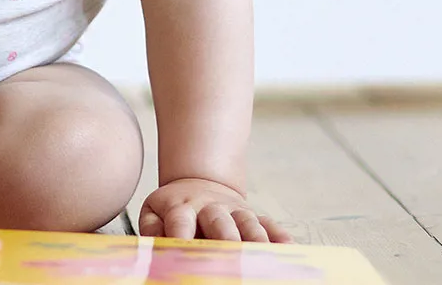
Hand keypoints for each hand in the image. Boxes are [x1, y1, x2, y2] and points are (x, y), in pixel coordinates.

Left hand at [138, 177, 290, 242]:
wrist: (199, 183)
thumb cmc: (173, 208)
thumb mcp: (154, 212)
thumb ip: (152, 229)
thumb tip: (155, 247)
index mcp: (181, 207)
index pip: (180, 222)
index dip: (181, 237)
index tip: (182, 253)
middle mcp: (210, 207)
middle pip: (219, 223)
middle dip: (225, 240)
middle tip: (228, 258)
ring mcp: (234, 210)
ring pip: (247, 223)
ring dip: (255, 239)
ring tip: (262, 257)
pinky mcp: (253, 215)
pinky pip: (268, 224)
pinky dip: (279, 236)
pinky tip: (289, 248)